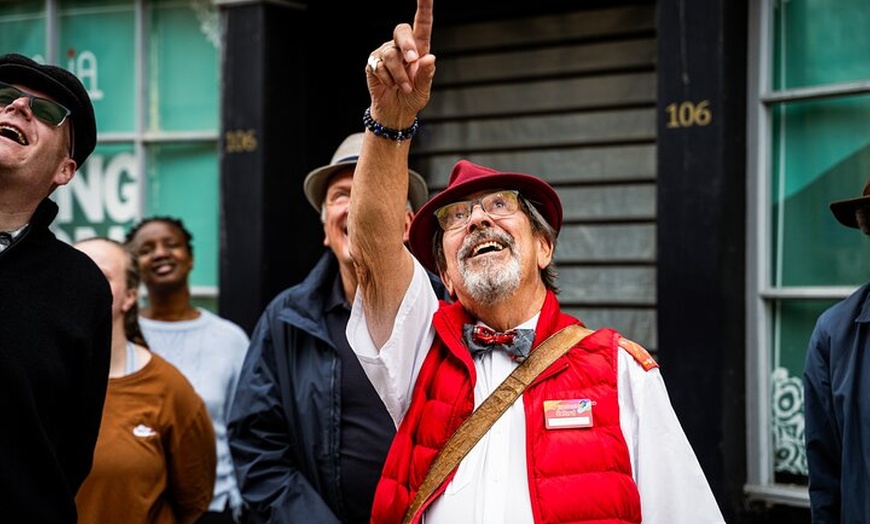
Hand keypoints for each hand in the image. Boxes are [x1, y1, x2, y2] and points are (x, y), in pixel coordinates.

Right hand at [365, 0, 435, 129]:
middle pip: (401, 31)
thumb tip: (429, 57)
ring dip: (399, 75)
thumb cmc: (412, 97)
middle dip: (407, 45)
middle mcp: (401, 47)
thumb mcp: (424, 89)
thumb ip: (427, 74)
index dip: (423, 7)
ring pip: (390, 55)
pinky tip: (390, 86)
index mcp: (419, 48)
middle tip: (413, 60)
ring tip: (403, 88)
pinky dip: (388, 80)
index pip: (422, 24)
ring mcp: (385, 53)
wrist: (396, 112)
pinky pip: (379, 66)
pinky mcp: (373, 63)